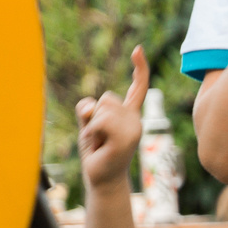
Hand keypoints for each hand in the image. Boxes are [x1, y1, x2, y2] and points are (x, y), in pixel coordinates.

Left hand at [77, 45, 149, 191]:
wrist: (101, 177)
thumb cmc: (96, 151)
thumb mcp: (88, 124)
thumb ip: (87, 110)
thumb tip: (91, 107)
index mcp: (130, 114)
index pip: (138, 87)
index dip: (139, 68)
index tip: (138, 50)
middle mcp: (137, 119)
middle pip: (108, 98)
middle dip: (94, 115)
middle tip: (99, 137)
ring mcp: (134, 129)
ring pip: (103, 109)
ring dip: (92, 126)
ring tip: (99, 142)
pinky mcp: (127, 139)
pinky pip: (100, 121)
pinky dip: (91, 133)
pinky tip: (99, 146)